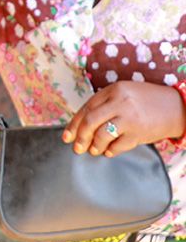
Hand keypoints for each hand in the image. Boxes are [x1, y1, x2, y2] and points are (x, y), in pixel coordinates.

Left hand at [63, 81, 185, 155]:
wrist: (177, 107)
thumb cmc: (146, 101)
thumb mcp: (124, 94)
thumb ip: (104, 104)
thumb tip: (80, 124)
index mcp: (113, 90)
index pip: (86, 108)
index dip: (74, 124)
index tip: (67, 136)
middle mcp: (120, 102)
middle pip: (90, 121)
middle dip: (80, 137)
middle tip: (76, 148)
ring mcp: (130, 118)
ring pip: (102, 135)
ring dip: (94, 146)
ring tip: (93, 150)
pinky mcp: (139, 133)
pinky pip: (117, 146)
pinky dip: (110, 151)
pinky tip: (108, 151)